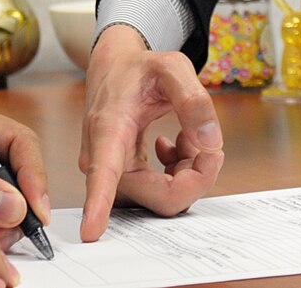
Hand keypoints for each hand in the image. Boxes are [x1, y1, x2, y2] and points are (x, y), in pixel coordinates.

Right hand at [78, 24, 223, 240]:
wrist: (114, 69)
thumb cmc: (137, 69)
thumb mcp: (171, 67)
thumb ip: (194, 100)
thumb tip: (209, 142)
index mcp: (109, 128)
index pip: (103, 172)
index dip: (98, 204)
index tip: (90, 232)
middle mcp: (103, 158)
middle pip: (159, 195)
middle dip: (195, 176)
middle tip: (209, 145)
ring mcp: (114, 173)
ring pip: (165, 196)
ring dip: (189, 170)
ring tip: (188, 136)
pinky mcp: (125, 180)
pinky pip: (164, 193)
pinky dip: (182, 172)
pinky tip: (177, 145)